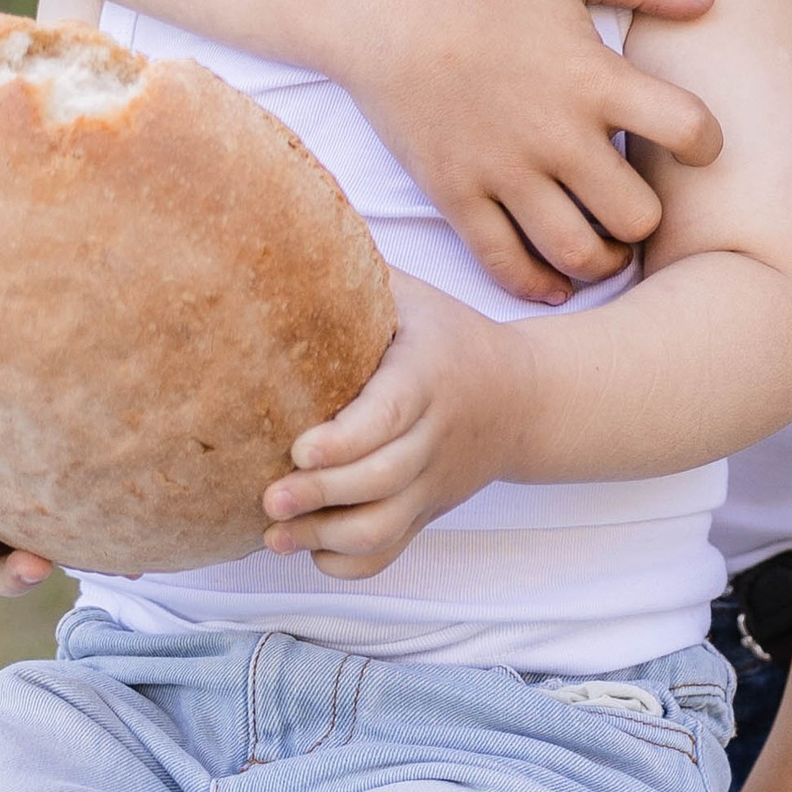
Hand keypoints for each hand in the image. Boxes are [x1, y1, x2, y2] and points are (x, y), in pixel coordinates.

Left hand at [261, 275, 521, 578]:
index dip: (345, 440)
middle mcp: (433, 437)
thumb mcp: (413, 297)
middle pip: (382, 481)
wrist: (523, 399)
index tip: (299, 448)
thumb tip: (281, 228)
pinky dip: (348, 564)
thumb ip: (357, 275)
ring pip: (383, 528)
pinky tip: (309, 549)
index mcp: (427, 378)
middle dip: (322, 496)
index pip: (389, 416)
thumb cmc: (446, 337)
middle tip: (269, 497)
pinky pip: (390, 555)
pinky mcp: (427, 513)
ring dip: (325, 537)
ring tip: (274, 533)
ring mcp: (432, 483)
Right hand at [349, 0, 720, 307]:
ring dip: (602, 260)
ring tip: (604, 248)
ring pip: (576, 253)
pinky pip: (505, 264)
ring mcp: (504, 172)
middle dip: (647, 219)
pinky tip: (554, 281)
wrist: (379, 2)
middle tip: (637, 208)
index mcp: (593, 78)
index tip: (697, 145)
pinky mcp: (456, 195)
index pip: (686, 129)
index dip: (706, 144)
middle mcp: (555, 135)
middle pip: (637, 216)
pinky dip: (537, 284)